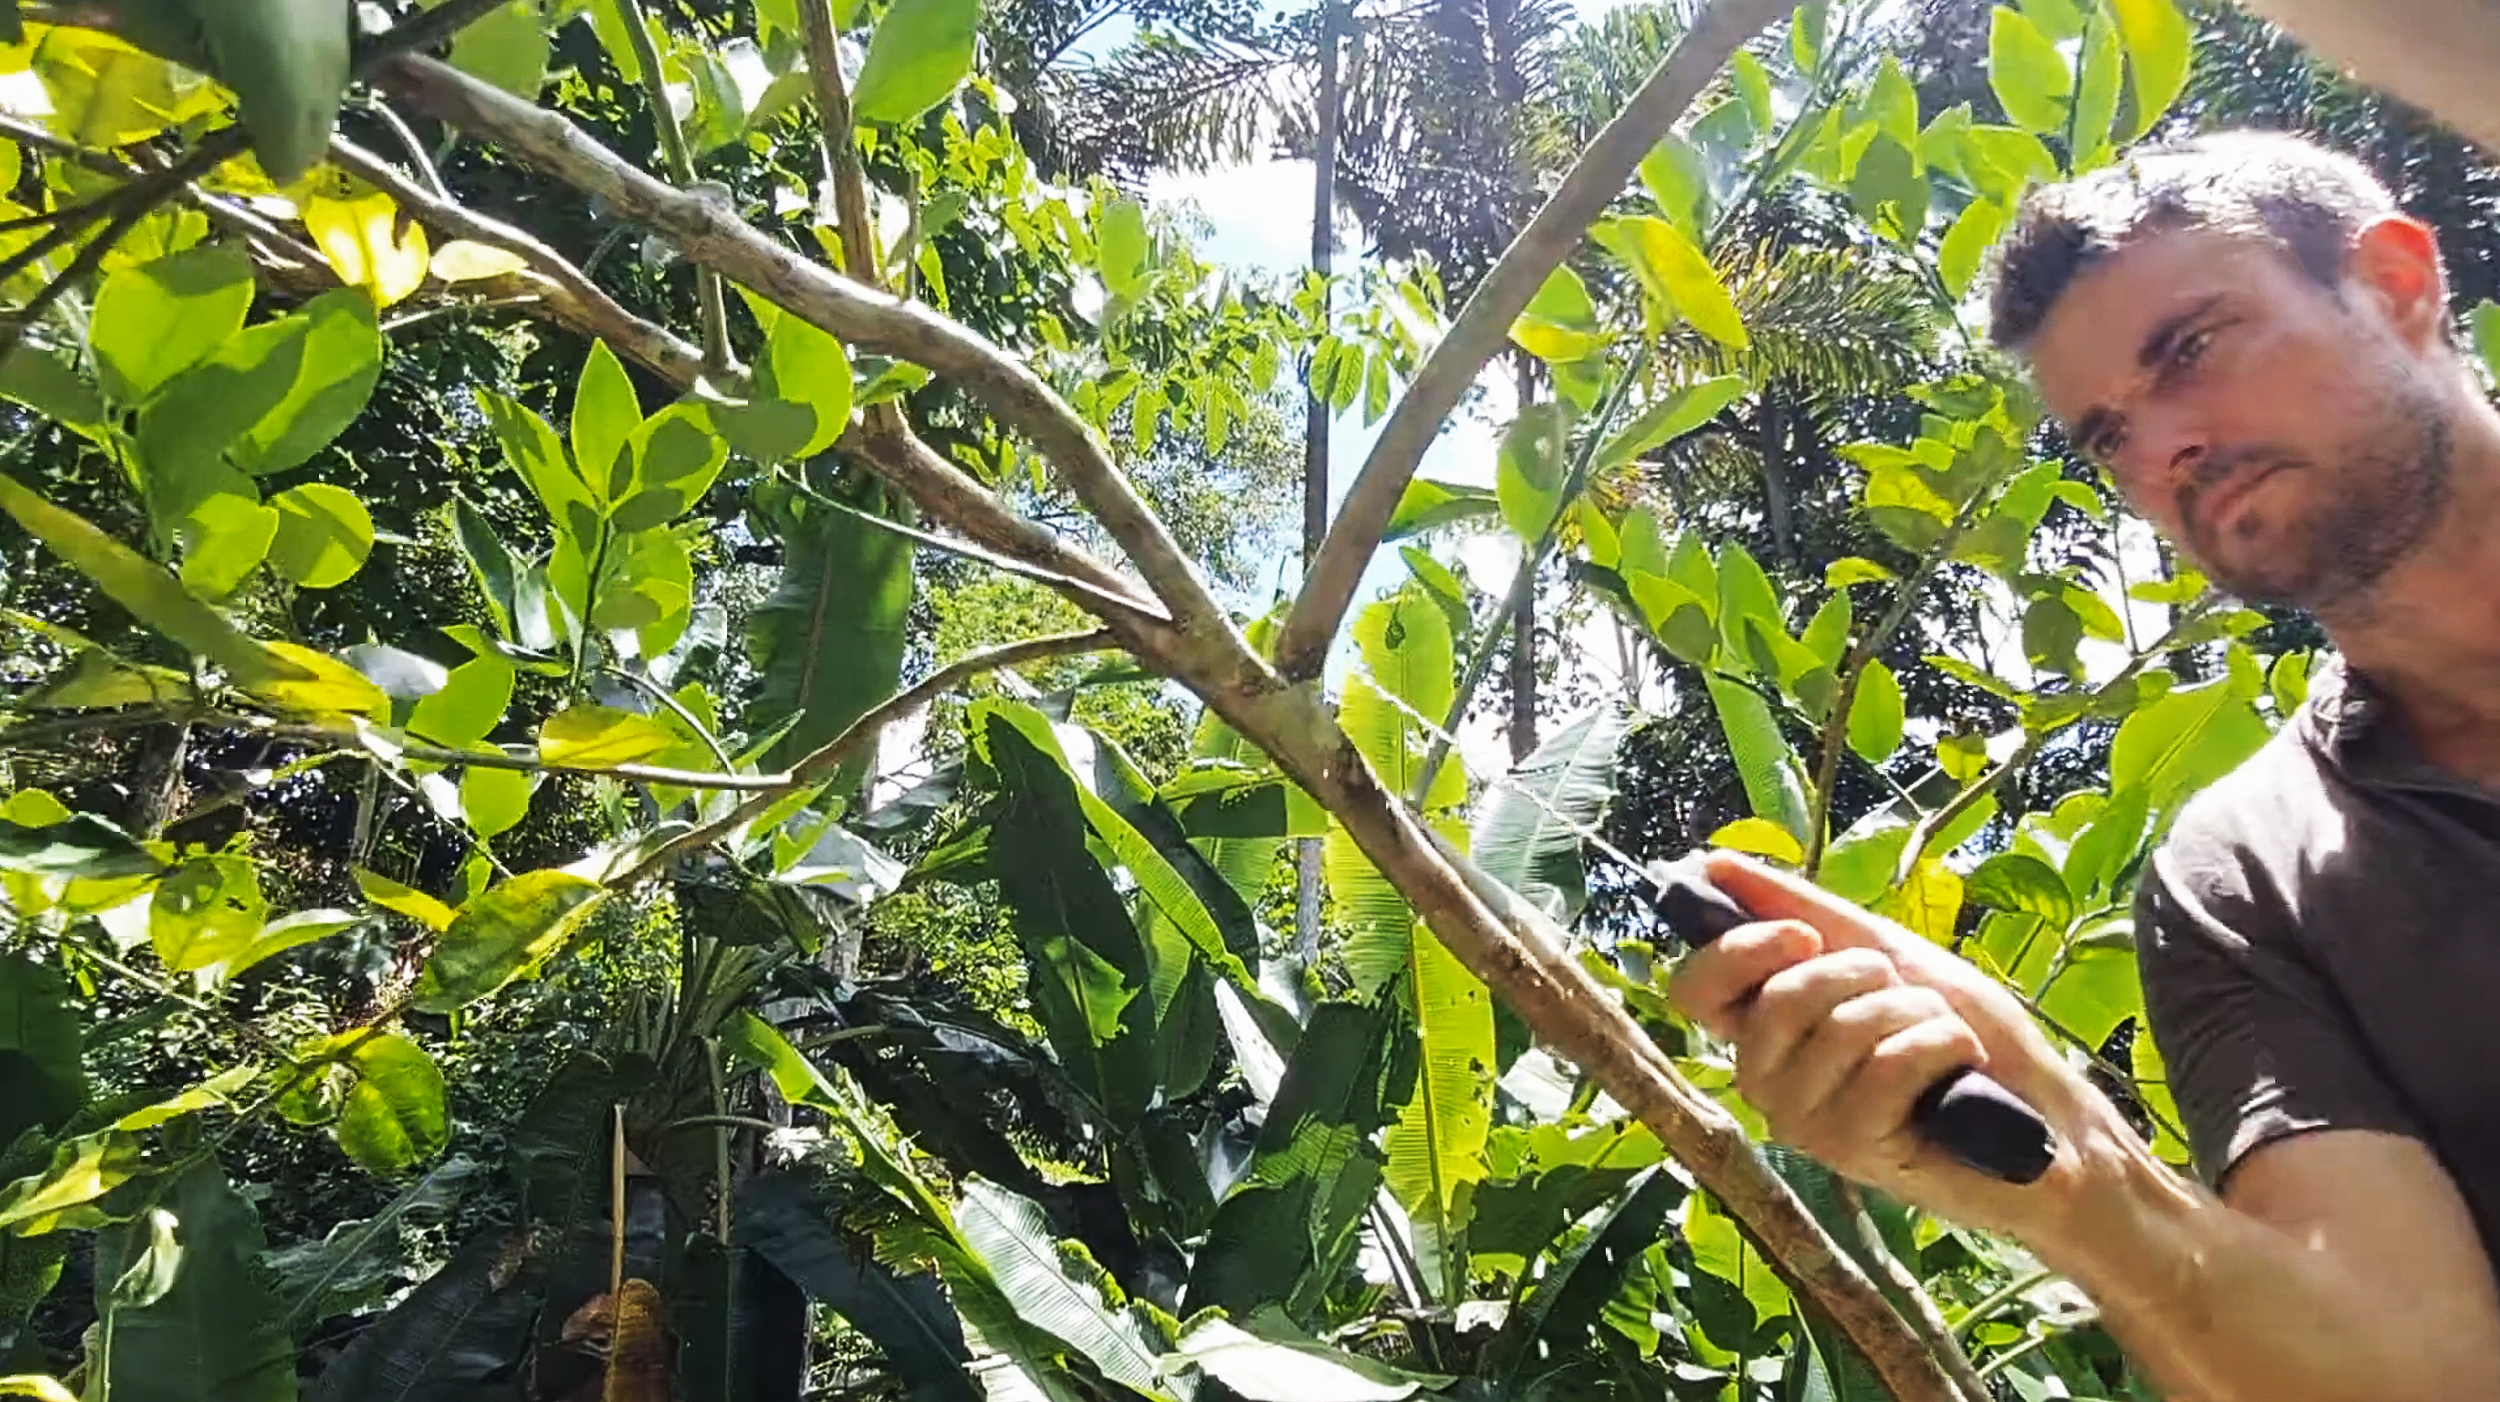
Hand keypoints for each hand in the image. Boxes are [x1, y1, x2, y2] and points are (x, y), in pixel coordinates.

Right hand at [1664, 850, 2113, 1232]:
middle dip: (1860, 973)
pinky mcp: (1854, 1149)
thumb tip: (1711, 864)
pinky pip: (1888, 1064)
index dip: (1738, 950)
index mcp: (1763, 1033)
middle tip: (1899, 995)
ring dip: (1915, 1013)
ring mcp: (1805, 1123)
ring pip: (1842, 1027)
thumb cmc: (1964, 1035)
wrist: (2046, 1118)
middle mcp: (1767, 1083)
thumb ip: (1800, 910)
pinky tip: (1959, 1072)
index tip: (1802, 933)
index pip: (1692, 990)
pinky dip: (1942, 1046)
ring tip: (1942, 1040)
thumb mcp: (1884, 953)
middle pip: (1777, 998)